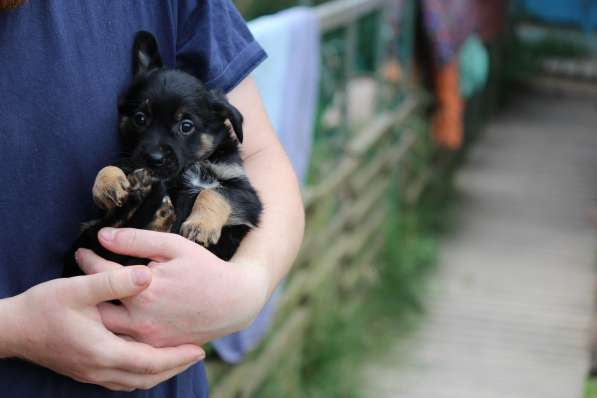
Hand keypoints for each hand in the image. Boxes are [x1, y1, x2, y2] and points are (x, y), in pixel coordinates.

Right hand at [3, 267, 204, 390]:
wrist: (11, 329)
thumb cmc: (43, 307)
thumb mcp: (77, 288)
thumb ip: (114, 282)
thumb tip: (147, 275)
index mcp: (103, 351)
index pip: (151, 362)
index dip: (177, 356)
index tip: (199, 349)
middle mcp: (100, 369)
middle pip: (147, 377)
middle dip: (175, 366)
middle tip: (197, 354)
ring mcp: (91, 373)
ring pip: (135, 382)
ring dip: (160, 371)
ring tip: (179, 358)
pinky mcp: (85, 371)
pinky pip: (122, 380)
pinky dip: (142, 373)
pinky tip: (148, 361)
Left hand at [76, 227, 269, 347]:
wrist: (235, 302)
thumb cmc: (205, 269)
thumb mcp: (174, 246)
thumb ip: (137, 240)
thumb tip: (103, 235)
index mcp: (144, 288)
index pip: (103, 272)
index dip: (88, 260)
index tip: (81, 252)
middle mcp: (141, 317)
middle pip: (96, 306)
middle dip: (85, 291)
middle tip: (78, 280)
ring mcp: (148, 337)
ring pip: (107, 329)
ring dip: (96, 314)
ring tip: (90, 300)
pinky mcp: (156, 348)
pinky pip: (124, 343)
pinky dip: (113, 332)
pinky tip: (110, 321)